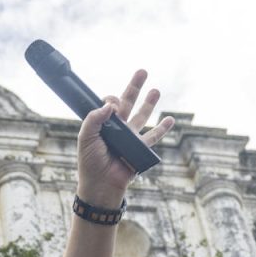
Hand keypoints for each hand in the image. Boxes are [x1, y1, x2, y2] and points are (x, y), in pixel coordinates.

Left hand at [75, 70, 174, 208]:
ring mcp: (130, 138)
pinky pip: (153, 137)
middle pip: (127, 103)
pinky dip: (163, 129)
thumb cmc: (90, 162)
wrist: (101, 184)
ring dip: (149, 104)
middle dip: (135, 87)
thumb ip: (94, 119)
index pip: (109, 104)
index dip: (111, 99)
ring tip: (156, 90)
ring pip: (142, 117)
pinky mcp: (140, 149)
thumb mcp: (86, 137)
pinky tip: (169, 120)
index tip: (111, 105)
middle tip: (142, 71)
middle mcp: (117, 129)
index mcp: (103, 124)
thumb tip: (110, 105)